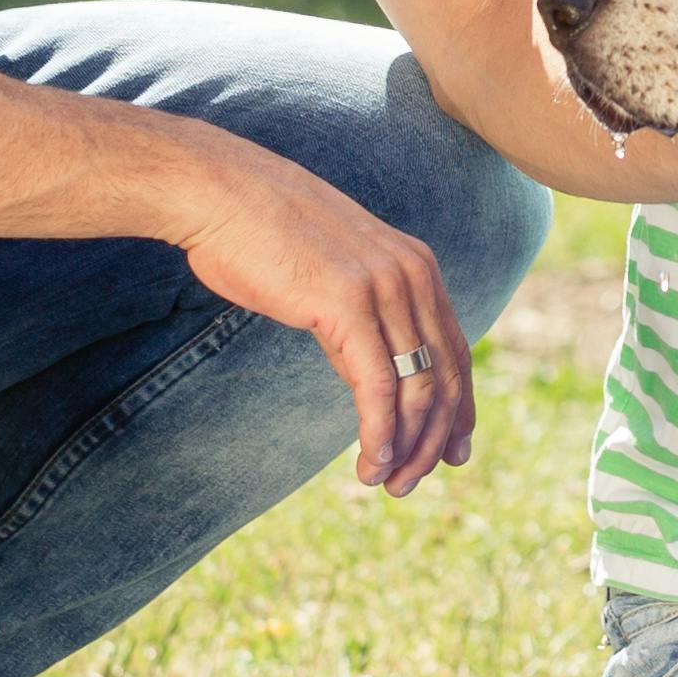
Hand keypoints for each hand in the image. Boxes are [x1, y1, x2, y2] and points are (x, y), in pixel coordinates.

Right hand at [173, 133, 482, 494]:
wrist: (219, 192)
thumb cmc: (261, 235)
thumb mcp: (331, 276)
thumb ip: (361, 317)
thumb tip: (371, 372)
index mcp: (415, 266)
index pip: (456, 350)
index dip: (458, 409)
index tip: (450, 453)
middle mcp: (412, 275)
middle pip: (447, 375)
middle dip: (435, 439)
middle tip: (411, 484)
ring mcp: (384, 287)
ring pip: (420, 387)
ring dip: (407, 447)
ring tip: (386, 483)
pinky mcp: (348, 303)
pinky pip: (379, 385)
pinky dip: (380, 432)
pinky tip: (370, 463)